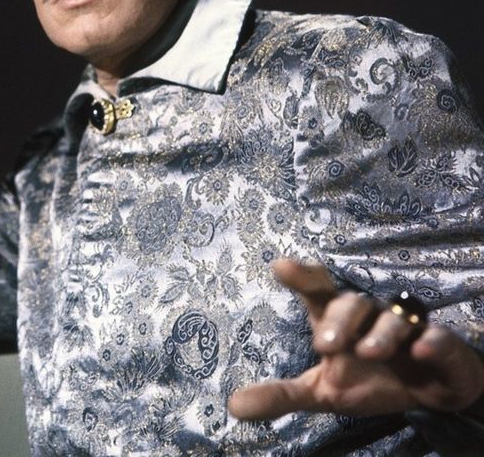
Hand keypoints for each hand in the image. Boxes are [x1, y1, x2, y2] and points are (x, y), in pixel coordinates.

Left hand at [228, 258, 483, 419]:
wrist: (427, 393)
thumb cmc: (367, 380)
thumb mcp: (322, 391)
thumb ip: (281, 394)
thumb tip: (233, 406)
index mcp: (337, 320)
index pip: (317, 289)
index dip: (301, 275)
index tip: (280, 266)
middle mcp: (369, 316)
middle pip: (352, 303)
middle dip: (339, 320)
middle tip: (324, 344)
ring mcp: (405, 328)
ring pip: (392, 319)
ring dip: (381, 333)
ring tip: (368, 352)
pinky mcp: (439, 345)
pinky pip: (437, 336)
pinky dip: (432, 340)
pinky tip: (423, 347)